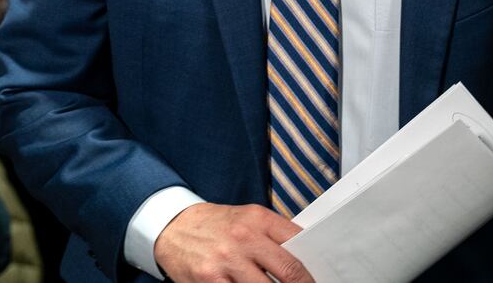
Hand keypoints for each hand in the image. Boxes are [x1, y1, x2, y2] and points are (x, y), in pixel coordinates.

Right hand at [153, 203, 311, 282]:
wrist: (172, 226)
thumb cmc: (215, 224)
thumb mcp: (247, 217)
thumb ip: (275, 234)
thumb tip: (304, 256)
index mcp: (258, 219)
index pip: (298, 244)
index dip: (313, 268)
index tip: (319, 280)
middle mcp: (243, 239)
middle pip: (289, 272)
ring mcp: (226, 262)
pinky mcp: (209, 282)